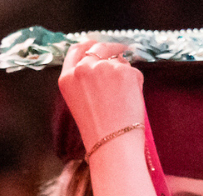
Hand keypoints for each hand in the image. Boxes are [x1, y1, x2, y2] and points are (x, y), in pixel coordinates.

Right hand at [57, 40, 145, 155]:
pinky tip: (129, 100)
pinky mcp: (125, 71)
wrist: (112, 143)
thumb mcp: (78, 101)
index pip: (77, 50)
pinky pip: (133, 71)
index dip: (88, 46)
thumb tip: (103, 60)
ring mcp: (104, 68)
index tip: (97, 45)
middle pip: (99, 48)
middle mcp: (83, 69)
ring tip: (121, 98)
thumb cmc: (97, 130)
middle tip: (122, 53)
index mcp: (67, 78)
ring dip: (123, 72)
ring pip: (119, 60)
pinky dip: (135, 83)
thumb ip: (85, 78)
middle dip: (111, 49)